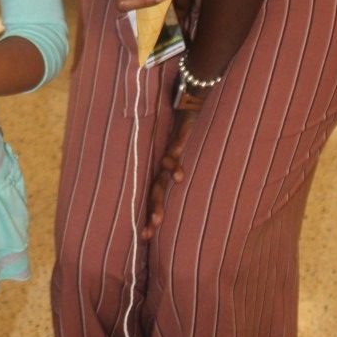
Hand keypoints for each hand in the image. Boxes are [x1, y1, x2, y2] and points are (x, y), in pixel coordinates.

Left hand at [142, 108, 199, 239]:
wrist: (187, 98)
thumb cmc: (186, 126)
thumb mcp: (186, 150)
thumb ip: (185, 168)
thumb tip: (191, 188)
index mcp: (163, 168)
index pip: (153, 195)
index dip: (149, 214)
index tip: (145, 237)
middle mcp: (162, 162)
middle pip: (154, 191)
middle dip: (151, 213)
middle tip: (147, 234)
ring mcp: (167, 152)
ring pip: (158, 179)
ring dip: (157, 199)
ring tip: (158, 220)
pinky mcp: (176, 139)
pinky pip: (173, 155)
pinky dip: (174, 166)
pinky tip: (180, 178)